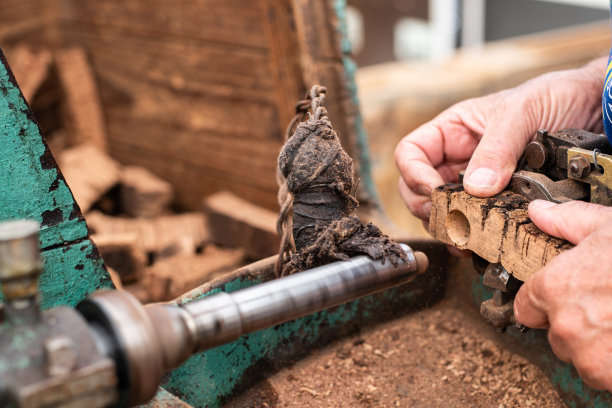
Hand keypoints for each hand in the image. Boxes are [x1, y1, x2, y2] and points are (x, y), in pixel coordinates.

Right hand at [395, 58, 604, 219]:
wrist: (596, 110)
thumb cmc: (557, 96)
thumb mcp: (522, 112)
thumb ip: (496, 147)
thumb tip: (475, 187)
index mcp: (453, 131)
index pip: (411, 153)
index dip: (413, 173)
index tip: (432, 190)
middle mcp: (460, 158)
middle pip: (418, 188)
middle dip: (426, 206)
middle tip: (447, 217)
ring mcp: (477, 182)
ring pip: (441, 209)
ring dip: (447, 224)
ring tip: (462, 234)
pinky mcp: (497, 202)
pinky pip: (471, 221)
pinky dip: (468, 234)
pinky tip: (477, 239)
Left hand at [514, 200, 611, 390]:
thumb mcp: (609, 227)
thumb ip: (567, 221)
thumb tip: (539, 213)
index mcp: (555, 288)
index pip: (526, 308)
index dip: (544, 302)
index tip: (566, 298)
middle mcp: (566, 326)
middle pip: (557, 334)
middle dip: (577, 324)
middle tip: (606, 306)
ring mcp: (591, 358)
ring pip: (582, 358)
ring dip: (598, 348)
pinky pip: (606, 376)